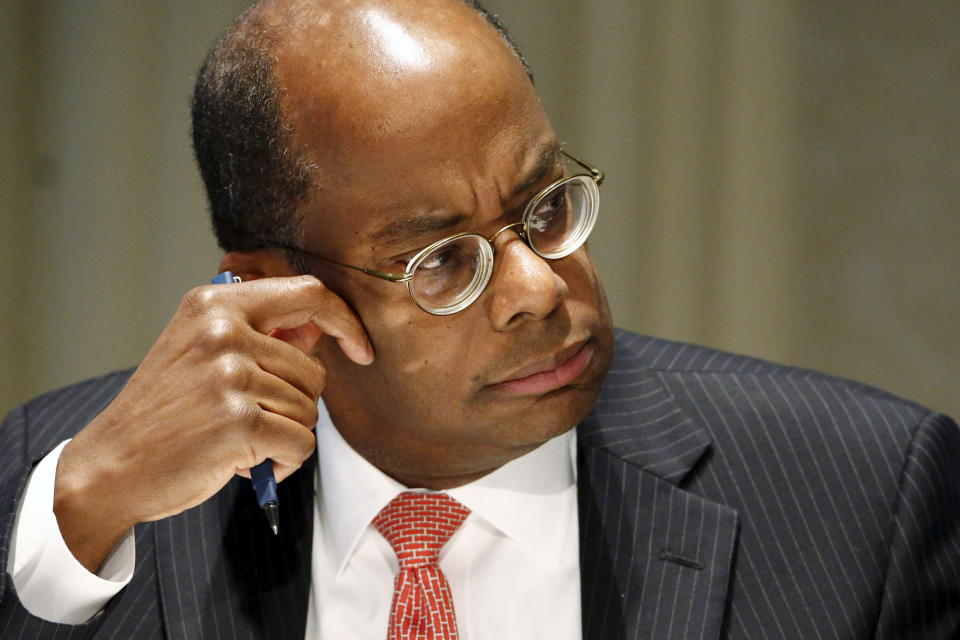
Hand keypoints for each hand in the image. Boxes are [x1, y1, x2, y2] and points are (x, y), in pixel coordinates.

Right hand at [52, 275, 372, 571]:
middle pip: (314, 369)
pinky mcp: (239, 421)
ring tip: (240, 440)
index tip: (361, 348)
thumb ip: (258, 333)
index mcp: (215, 303)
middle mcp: (223, 331)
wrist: (112, 465)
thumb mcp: (201, 350)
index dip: (345, 321)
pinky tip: (248, 464)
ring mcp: (231, 375)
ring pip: (309, 410)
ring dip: (285, 435)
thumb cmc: (164, 411)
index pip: (309, 293)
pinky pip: (302, 444)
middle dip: (296, 404)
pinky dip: (285, 463)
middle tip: (252, 419)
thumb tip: (317, 330)